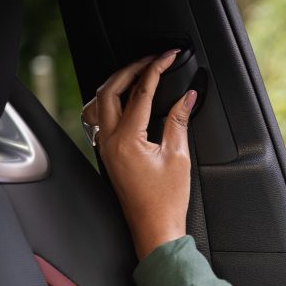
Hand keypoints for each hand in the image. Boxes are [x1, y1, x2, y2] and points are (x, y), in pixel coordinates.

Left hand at [82, 51, 196, 258]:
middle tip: (153, 59)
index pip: (140, 92)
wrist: (154, 228)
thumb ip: (179, 121)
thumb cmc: (165, 201)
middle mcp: (109, 141)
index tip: (168, 57)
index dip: (156, 68)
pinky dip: (110, 101)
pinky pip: (99, 118)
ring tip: (136, 73)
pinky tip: (124, 100)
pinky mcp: (108, 154)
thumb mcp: (178, 156)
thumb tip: (187, 97)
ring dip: (115, 83)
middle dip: (131, 68)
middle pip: (110, 90)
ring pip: (99, 102)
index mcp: (127, 140)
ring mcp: (105, 148)